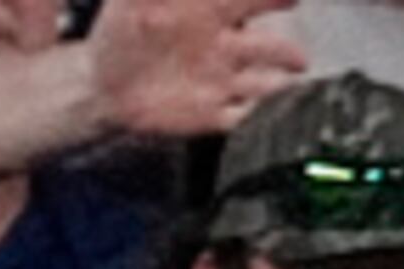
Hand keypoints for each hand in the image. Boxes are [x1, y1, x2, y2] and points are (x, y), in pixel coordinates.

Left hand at [77, 0, 310, 138]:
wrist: (105, 84)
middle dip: (285, 52)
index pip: (248, 0)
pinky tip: (269, 121)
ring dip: (280, 88)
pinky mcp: (211, 115)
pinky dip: (259, 121)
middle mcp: (222, 47)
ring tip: (291, 92)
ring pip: (263, 85)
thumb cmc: (119, 32)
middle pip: (266, 47)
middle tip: (299, 58)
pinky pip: (243, 120)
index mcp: (207, 12)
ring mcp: (220, 82)